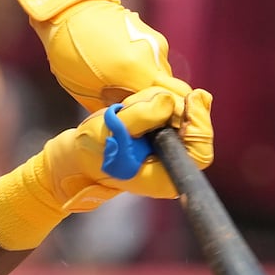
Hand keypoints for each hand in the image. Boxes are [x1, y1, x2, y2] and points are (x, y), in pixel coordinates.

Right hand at [0, 86, 213, 249]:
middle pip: (196, 130)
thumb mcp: (110, 133)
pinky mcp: (159, 137)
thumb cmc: (89, 151)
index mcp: (163, 177)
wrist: (73, 157)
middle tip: (152, 97)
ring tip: (128, 108)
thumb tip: (171, 101)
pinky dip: (154, 102)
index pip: (200, 152)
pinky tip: (132, 106)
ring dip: (159, 103)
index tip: (192, 98)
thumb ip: (141, 116)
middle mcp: (169, 165)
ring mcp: (165, 152)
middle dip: (177, 107)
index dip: (201, 124)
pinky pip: (169, 113)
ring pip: (181, 117)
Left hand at [17, 0, 191, 110]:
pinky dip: (147, 76)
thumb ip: (117, 108)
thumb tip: (134, 125)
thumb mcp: (87, 91)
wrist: (69, 7)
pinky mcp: (152, 36)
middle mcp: (153, 55)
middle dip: (163, 109)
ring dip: (152, 91)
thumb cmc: (70, 51)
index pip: (173, 105)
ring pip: (165, 78)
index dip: (170, 123)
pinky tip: (125, 76)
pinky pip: (156, 64)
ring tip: (127, 95)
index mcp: (137, 71)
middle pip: (173, 93)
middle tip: (144, 120)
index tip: (161, 135)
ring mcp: (155, 43)